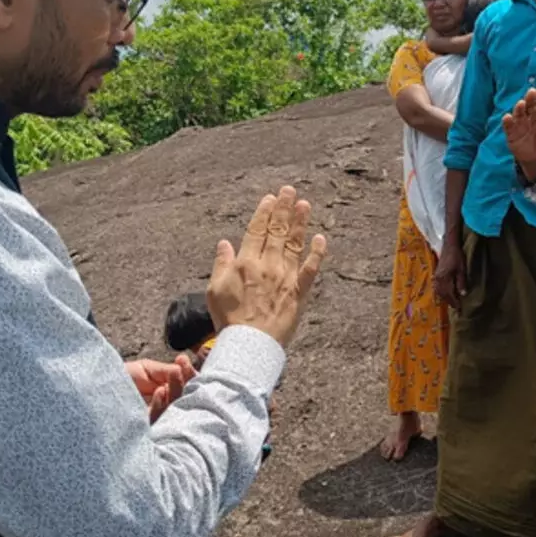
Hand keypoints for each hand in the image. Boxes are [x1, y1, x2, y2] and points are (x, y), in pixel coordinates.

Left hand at [126, 355, 195, 422]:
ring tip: (173, 375)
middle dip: (185, 383)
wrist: (96, 388)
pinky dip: (162, 404)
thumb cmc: (121, 378)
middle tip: (179, 370)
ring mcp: (158, 418)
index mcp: (169, 391)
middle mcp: (166, 407)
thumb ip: (167, 371)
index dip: (189, 375)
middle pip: (187, 399)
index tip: (182, 361)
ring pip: (176, 409)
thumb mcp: (147, 369)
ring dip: (177, 390)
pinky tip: (160, 391)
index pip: (186, 386)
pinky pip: (159, 419)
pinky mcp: (147, 429)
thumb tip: (183, 370)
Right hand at [209, 186, 327, 346]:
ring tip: (304, 204)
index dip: (264, 213)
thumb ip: (221, 264)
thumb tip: (224, 243)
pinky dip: (316, 253)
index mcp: (245, 262)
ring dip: (299, 223)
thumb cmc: (229, 320)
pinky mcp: (299, 292)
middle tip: (289, 191)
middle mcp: (267, 265)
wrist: (249, 345)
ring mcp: (285, 278)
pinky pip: (310, 269)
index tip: (270, 198)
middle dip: (283, 209)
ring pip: (294, 244)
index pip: (256, 231)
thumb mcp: (214, 290)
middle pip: (277, 231)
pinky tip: (320, 238)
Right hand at [433, 236, 467, 309]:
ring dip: (444, 297)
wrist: (449, 246)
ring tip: (451, 301)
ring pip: (438, 291)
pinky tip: (445, 293)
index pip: (449, 294)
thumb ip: (461, 282)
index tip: (459, 308)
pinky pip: (437, 287)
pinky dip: (441, 292)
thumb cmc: (457, 257)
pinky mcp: (436, 274)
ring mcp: (436, 277)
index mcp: (444, 279)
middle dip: (449, 301)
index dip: (454, 302)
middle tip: (456, 307)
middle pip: (442, 294)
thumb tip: (462, 294)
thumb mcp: (461, 270)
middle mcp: (438, 279)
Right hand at [502, 88, 535, 169]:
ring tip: (521, 104)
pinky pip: (508, 126)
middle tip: (532, 92)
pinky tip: (507, 117)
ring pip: (519, 113)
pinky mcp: (511, 132)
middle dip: (530, 98)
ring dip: (519, 108)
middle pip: (530, 105)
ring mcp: (520, 123)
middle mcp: (530, 115)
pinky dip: (507, 121)